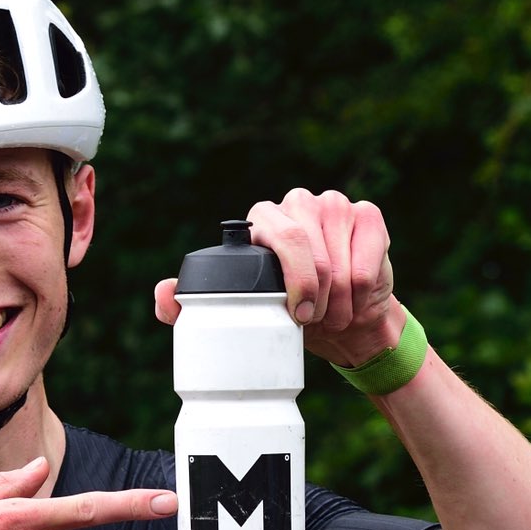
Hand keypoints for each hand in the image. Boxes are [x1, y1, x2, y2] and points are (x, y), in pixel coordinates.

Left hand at [153, 189, 404, 367]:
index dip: (291, 280)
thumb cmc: (288, 317)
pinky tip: (355, 299)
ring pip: (338, 257)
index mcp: (261, 222)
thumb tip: (163, 293)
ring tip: (332, 314)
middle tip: (316, 320)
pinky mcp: (367, 216)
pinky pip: (366, 260)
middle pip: (305, 242)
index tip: (297, 317)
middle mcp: (296, 204)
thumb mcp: (241, 317)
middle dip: (314, 292)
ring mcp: (334, 204)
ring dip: (339, 298)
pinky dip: (363, 291)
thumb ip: (193, 308)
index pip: (274, 236)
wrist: (342, 324)